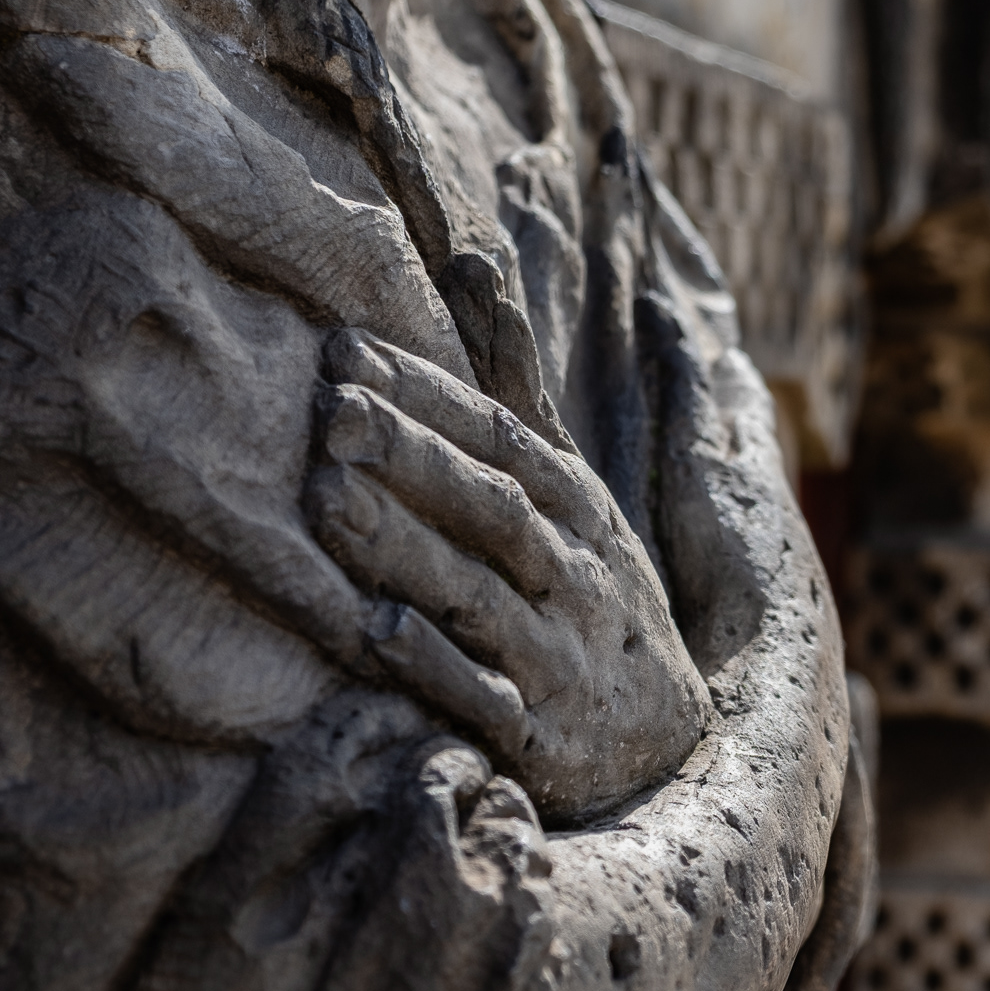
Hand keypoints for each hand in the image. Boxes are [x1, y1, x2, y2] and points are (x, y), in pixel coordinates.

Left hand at [304, 329, 709, 819]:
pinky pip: (483, 698)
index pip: (500, 437)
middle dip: (414, 457)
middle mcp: (571, 570)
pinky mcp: (536, 734)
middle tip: (329, 412)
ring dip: (407, 548)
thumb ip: (515, 381)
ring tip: (327, 502)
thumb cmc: (589, 583)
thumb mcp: (570, 482)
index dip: (425, 396)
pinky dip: (434, 666)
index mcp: (575, 504)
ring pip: (480, 593)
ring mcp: (555, 653)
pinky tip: (374, 630)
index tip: (344, 354)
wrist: (661, 735)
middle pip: (491, 504)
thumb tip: (473, 255)